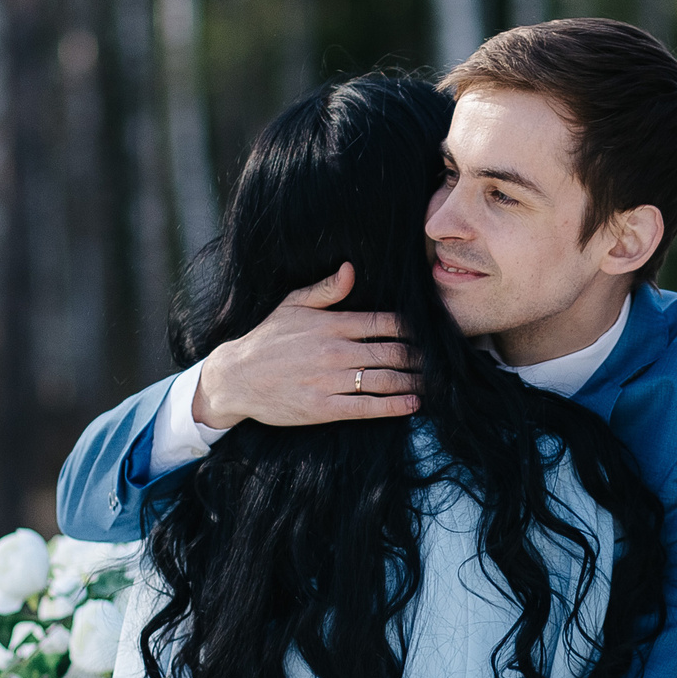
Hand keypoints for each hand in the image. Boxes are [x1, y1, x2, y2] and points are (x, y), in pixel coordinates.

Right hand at [189, 263, 419, 428]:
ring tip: (433, 383)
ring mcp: (329, 381)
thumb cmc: (267, 339)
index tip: (430, 333)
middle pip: (392, 352)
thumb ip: (326, 290)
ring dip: (414, 381)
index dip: (413, 328)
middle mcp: (334, 351)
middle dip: (420, 357)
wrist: (235, 377)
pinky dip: (395, 406)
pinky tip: (413, 404)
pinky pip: (367, 407)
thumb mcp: (293, 305)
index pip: (384, 322)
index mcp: (331, 324)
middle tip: (441, 361)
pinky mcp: (323, 408)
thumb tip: (352, 269)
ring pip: (385, 379)